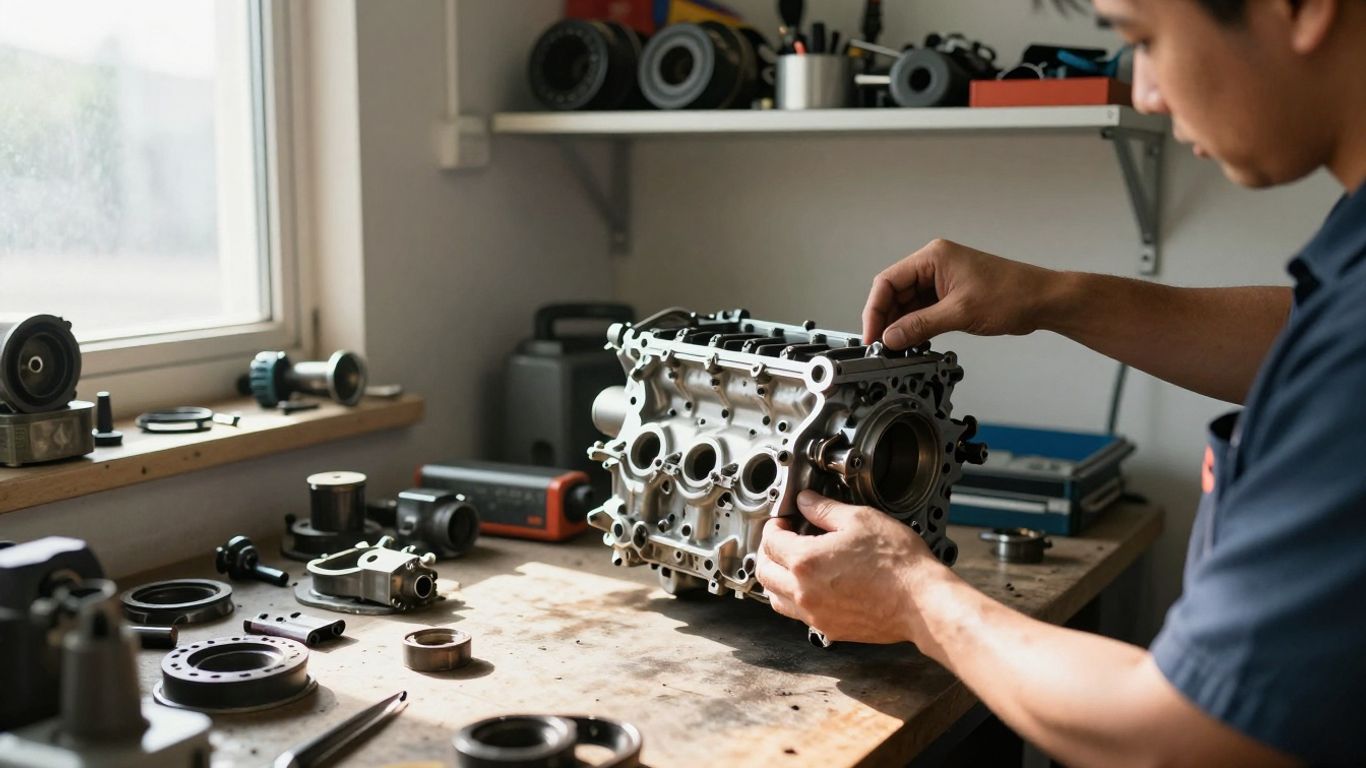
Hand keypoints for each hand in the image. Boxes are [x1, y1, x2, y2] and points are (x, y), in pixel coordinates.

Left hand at [756, 490, 947, 643]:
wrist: (922, 603)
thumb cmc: (898, 564)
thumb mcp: (861, 520)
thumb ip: (825, 510)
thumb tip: (806, 501)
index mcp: (805, 561)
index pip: (770, 540)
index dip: (775, 524)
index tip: (785, 520)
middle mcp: (803, 592)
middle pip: (763, 571)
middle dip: (768, 551)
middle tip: (783, 539)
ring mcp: (815, 615)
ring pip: (775, 598)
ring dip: (776, 578)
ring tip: (792, 564)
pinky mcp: (829, 629)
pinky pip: (798, 615)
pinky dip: (795, 599)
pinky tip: (813, 587)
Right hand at [862, 239, 1060, 348]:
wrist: (1043, 300)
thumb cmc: (1012, 294)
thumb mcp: (960, 313)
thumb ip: (920, 325)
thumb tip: (891, 337)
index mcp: (933, 257)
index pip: (888, 281)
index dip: (875, 309)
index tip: (872, 334)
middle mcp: (935, 265)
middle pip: (895, 293)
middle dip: (887, 319)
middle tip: (882, 346)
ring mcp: (942, 280)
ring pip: (907, 304)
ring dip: (901, 326)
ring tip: (897, 348)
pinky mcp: (950, 295)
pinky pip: (923, 311)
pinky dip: (916, 327)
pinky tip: (913, 342)